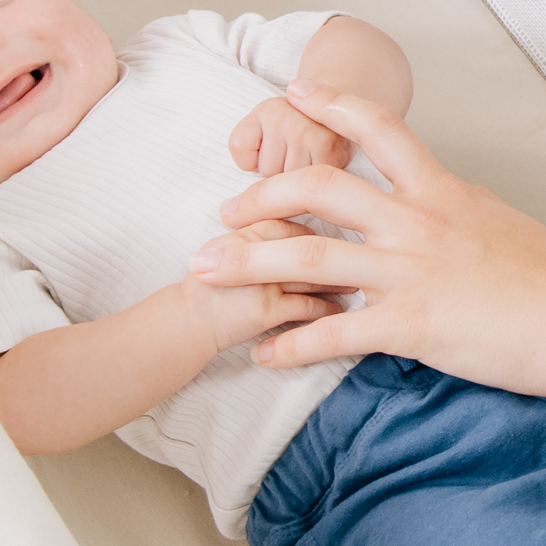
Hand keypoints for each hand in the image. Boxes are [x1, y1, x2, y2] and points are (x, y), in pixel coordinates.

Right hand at [183, 220, 342, 354]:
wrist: (187, 322)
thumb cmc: (207, 285)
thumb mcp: (226, 246)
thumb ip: (259, 235)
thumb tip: (297, 229)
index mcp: (247, 230)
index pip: (292, 223)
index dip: (315, 234)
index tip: (330, 242)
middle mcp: (255, 250)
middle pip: (308, 246)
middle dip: (336, 254)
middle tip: (357, 258)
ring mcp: (263, 281)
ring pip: (313, 275)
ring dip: (338, 281)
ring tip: (352, 284)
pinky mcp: (267, 311)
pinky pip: (308, 306)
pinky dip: (327, 308)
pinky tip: (338, 311)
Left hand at [187, 84, 545, 400]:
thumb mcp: (499, 223)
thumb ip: (457, 211)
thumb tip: (441, 204)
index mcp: (441, 191)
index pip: (380, 129)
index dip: (334, 104)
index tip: (296, 92)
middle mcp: (417, 222)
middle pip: (319, 186)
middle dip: (262, 193)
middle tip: (227, 208)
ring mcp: (410, 272)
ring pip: (308, 256)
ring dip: (249, 262)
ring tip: (207, 271)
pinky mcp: (411, 325)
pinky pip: (334, 333)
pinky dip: (291, 345)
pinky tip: (265, 355)